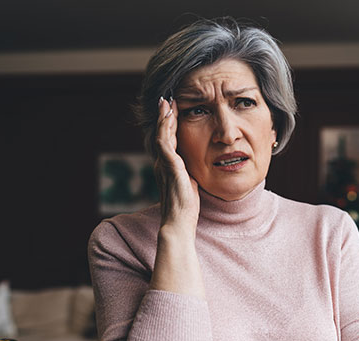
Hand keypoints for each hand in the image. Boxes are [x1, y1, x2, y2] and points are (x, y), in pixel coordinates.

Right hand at [155, 97, 199, 229]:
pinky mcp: (169, 167)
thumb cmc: (186, 208)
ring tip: (167, 102)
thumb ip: (190, 174)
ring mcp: (164, 165)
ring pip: (162, 135)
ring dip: (164, 117)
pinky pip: (165, 142)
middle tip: (166, 99)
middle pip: (163, 134)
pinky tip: (170, 116)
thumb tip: (196, 170)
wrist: (179, 222)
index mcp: (168, 167)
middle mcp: (163, 164)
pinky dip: (166, 128)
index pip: (168, 141)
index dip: (170, 126)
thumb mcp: (190, 185)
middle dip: (165, 117)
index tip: (173, 111)